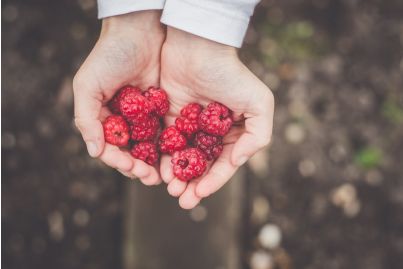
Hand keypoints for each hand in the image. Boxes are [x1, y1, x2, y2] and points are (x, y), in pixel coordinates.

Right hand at [73, 11, 164, 184]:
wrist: (140, 31)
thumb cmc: (109, 56)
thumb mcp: (88, 85)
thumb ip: (86, 119)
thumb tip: (94, 152)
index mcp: (104, 118)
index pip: (110, 148)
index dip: (119, 161)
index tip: (131, 168)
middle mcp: (124, 121)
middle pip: (131, 152)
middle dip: (139, 168)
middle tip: (151, 178)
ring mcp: (145, 117)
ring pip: (150, 147)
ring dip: (156, 163)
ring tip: (165, 176)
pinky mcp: (164, 110)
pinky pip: (167, 132)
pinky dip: (171, 147)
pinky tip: (178, 156)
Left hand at [160, 28, 274, 208]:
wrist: (197, 47)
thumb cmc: (230, 74)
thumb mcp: (259, 103)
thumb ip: (258, 136)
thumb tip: (237, 162)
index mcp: (232, 132)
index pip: (223, 164)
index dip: (213, 181)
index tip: (200, 194)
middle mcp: (211, 133)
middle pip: (201, 166)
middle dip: (193, 185)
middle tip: (182, 200)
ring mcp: (189, 126)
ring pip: (182, 159)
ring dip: (176, 177)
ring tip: (171, 189)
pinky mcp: (169, 118)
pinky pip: (165, 144)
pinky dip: (162, 159)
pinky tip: (159, 170)